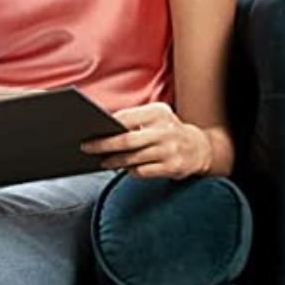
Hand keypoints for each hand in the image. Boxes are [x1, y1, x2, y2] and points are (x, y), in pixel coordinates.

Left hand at [82, 101, 215, 179]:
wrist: (199, 148)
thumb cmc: (166, 131)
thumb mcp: (155, 117)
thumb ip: (132, 118)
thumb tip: (100, 126)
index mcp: (158, 113)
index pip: (125, 118)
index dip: (105, 125)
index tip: (89, 129)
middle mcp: (165, 131)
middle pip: (126, 140)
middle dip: (103, 145)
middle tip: (86, 147)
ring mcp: (170, 150)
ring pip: (133, 158)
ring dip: (114, 161)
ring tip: (103, 161)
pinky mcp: (173, 167)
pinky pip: (143, 171)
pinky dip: (131, 170)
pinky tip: (124, 168)